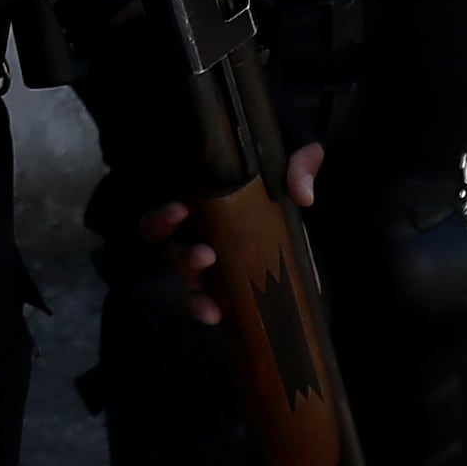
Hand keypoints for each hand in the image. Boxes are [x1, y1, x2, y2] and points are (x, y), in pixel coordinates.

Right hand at [139, 142, 319, 326]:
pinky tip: (218, 317)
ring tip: (211, 304)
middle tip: (206, 256)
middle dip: (182, 256)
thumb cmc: (282, 163)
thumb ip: (299, 161)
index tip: (180, 211)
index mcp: (205, 200)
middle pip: (170, 249)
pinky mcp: (230, 281)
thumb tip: (303, 195)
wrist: (299, 185)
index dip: (163, 218)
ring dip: (193, 292)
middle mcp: (199, 231)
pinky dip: (206, 310)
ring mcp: (214, 260)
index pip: (169, 213)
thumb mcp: (292, 148)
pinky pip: (207, 301)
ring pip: (186, 281)